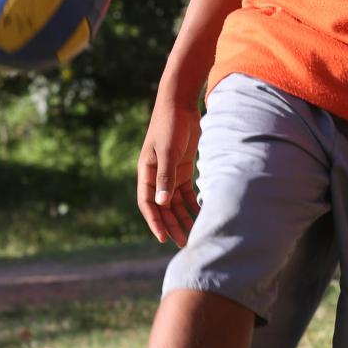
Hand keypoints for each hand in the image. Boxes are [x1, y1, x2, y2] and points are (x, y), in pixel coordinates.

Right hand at [137, 97, 200, 246]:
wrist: (180, 104)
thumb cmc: (169, 125)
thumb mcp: (167, 151)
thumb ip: (165, 176)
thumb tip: (162, 203)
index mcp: (146, 172)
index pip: (147, 203)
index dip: (155, 222)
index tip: (163, 238)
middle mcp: (156, 176)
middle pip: (163, 207)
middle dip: (172, 225)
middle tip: (183, 243)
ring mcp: (170, 173)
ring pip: (175, 202)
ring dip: (182, 217)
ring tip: (193, 234)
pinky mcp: (183, 169)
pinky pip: (187, 192)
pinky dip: (192, 204)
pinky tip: (201, 214)